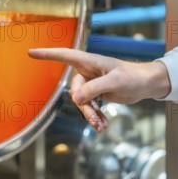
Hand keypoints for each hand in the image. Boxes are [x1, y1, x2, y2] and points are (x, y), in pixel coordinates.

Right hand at [28, 48, 170, 131]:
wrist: (147, 84)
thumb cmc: (133, 76)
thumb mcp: (115, 82)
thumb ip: (95, 88)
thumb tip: (76, 98)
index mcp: (90, 62)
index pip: (64, 55)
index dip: (47, 54)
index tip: (30, 52)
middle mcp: (88, 72)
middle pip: (75, 91)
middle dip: (84, 107)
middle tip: (96, 119)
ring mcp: (93, 83)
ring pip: (82, 102)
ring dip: (91, 115)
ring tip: (102, 126)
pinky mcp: (98, 94)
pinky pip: (90, 107)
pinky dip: (96, 117)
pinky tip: (103, 125)